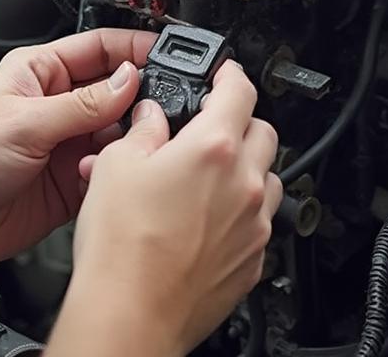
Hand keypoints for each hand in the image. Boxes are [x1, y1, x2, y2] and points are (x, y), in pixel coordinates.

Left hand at [0, 28, 154, 272]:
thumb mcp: (26, 122)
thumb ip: (82, 103)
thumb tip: (129, 79)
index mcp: (41, 73)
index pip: (99, 48)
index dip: (134, 47)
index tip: (168, 52)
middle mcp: (57, 104)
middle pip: (116, 91)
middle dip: (140, 99)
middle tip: (161, 108)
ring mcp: (65, 143)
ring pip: (117, 133)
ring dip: (128, 141)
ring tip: (131, 147)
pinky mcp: (70, 180)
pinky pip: (108, 169)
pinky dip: (116, 173)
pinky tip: (108, 176)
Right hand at [49, 61, 281, 356]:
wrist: (130, 315)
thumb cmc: (121, 247)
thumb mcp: (117, 165)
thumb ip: (143, 129)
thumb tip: (152, 117)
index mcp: (214, 148)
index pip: (240, 89)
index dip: (230, 72)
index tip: (223, 72)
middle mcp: (245, 183)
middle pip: (263, 130)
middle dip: (240, 120)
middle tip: (209, 125)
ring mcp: (254, 225)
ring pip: (269, 177)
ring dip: (246, 167)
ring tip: (208, 174)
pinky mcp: (253, 261)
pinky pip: (261, 221)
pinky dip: (243, 210)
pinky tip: (207, 217)